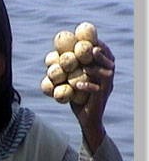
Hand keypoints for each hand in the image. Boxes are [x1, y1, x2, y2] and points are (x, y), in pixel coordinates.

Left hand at [70, 39, 114, 153]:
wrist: (86, 121)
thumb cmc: (78, 99)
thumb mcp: (72, 81)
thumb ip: (67, 70)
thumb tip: (51, 57)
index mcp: (102, 73)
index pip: (106, 56)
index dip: (101, 46)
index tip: (92, 39)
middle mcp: (107, 80)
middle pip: (110, 63)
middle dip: (102, 54)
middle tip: (93, 49)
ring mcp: (105, 89)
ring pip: (107, 75)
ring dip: (96, 68)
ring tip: (86, 66)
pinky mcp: (100, 99)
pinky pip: (97, 91)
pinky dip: (88, 86)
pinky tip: (78, 85)